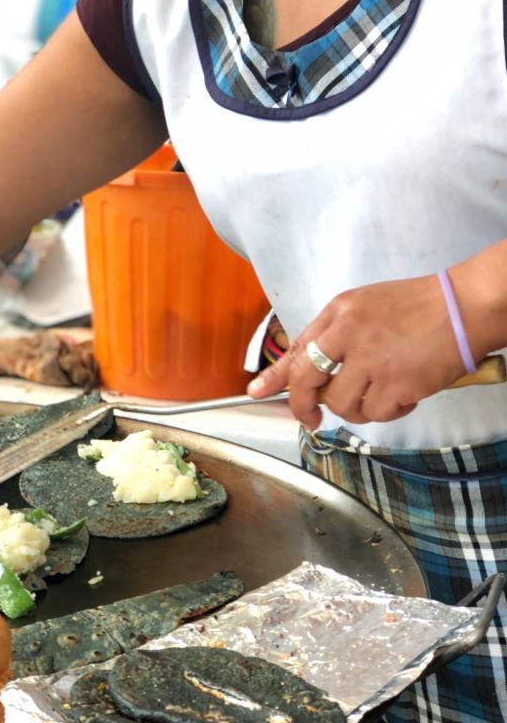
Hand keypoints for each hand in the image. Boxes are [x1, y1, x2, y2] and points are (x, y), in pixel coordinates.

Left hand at [247, 274, 466, 429]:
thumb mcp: (365, 305)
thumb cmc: (418, 305)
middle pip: (308, 381)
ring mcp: (372, 361)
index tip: (258, 391)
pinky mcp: (397, 384)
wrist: (463, 307)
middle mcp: (349, 335)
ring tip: (378, 392)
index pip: (297, 349)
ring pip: (342, 404)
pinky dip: (388, 411)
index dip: (275, 376)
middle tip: (309, 417)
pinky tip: (402, 394)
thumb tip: (311, 366)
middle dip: (302, 405)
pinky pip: (376, 414)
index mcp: (339, 313)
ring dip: (356, 407)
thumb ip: (336, 331)